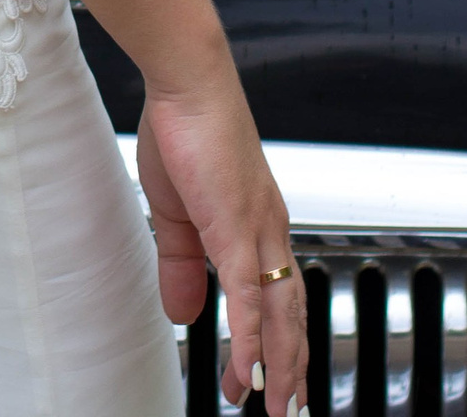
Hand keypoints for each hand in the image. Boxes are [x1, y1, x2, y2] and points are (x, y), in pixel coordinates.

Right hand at [136, 69, 307, 416]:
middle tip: (285, 412)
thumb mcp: (176, 213)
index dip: (271, 346)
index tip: (256, 384)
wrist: (188, 82)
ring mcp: (257, 231)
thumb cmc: (184, 130)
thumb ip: (181, 266)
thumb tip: (183, 314)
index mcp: (256, 227)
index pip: (274, 301)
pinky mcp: (236, 227)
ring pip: (280, 315)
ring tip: (276, 408)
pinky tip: (248, 371)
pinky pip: (248, 295)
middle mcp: (269, 232)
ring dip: (281, 367)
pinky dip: (251, 338)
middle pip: (291, 317)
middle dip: (290, 370)